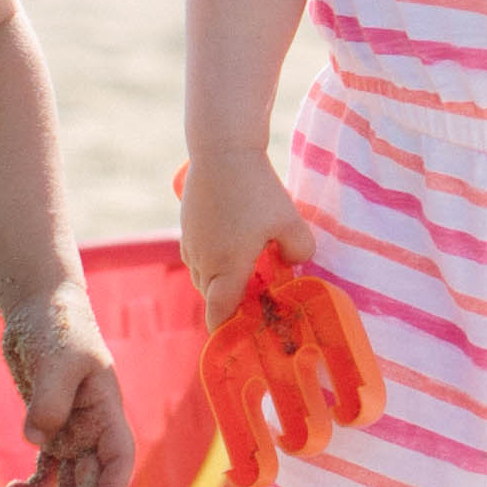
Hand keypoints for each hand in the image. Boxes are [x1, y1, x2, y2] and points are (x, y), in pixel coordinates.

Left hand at [0, 285, 139, 486]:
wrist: (39, 309)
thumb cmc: (58, 327)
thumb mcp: (58, 359)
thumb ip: (49, 400)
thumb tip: (36, 440)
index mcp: (106, 412)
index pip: (119, 459)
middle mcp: (93, 428)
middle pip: (91, 480)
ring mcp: (70, 431)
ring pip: (69, 482)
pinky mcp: (47, 430)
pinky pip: (44, 470)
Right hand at [181, 149, 314, 329]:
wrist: (221, 151)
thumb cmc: (257, 189)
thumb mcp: (290, 221)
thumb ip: (299, 251)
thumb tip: (293, 264)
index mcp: (227, 268)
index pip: (219, 315)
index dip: (227, 331)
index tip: (243, 336)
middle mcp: (203, 262)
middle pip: (214, 298)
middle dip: (233, 302)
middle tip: (261, 294)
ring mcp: (191, 245)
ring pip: (205, 278)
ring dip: (224, 279)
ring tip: (251, 263)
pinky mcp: (186, 228)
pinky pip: (199, 258)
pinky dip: (215, 260)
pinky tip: (236, 239)